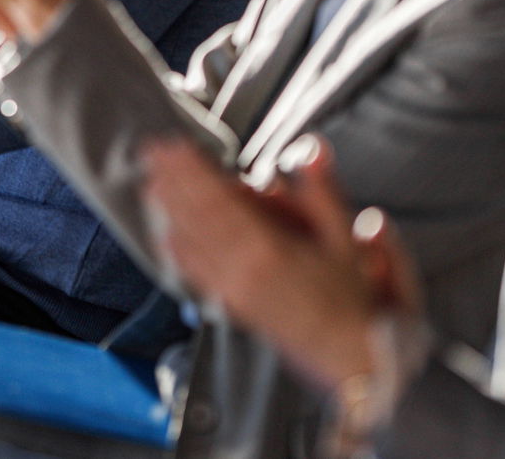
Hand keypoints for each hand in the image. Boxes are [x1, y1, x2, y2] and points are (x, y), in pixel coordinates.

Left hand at [141, 136, 419, 392]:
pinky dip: (177, 253)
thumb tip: (313, 146)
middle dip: (173, 182)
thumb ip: (323, 192)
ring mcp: (233, 290)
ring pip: (190, 244)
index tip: (175, 145)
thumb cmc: (354, 300)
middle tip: (150, 154)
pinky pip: (196, 277)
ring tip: (150, 185)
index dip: (193, 171)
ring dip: (168, 211)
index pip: (218, 199)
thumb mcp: (346, 241)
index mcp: (266, 248)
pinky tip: (166, 240)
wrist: (351, 359)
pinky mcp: (234, 308)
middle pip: (195, 216)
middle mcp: (240, 269)